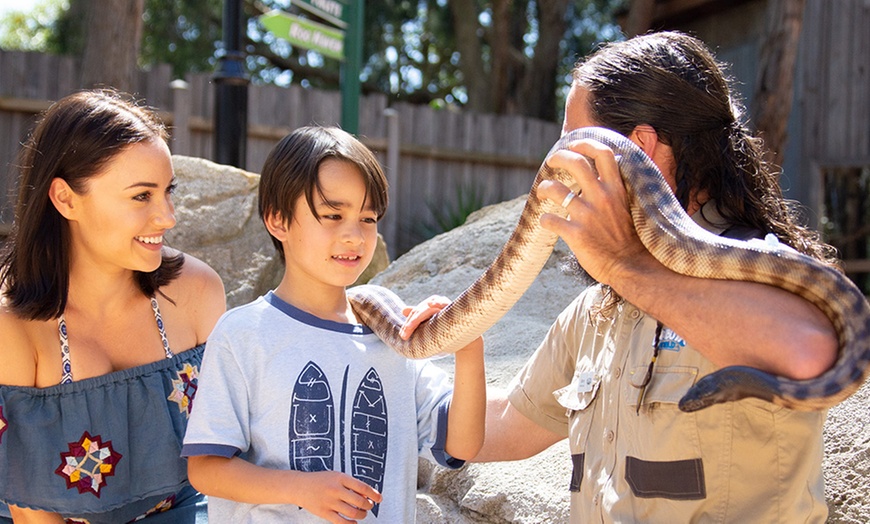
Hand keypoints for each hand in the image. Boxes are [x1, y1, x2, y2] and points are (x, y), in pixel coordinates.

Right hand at [296, 471, 382, 523]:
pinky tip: (353, 522)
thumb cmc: (321, 480)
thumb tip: (368, 496)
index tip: (379, 498)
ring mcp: (330, 502)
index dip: (374, 494)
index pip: (363, 487)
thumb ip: (351, 484)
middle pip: (360, 501)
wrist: (300, 486)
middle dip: (368, 506)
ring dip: (362, 515)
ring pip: (353, 512)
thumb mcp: (337, 476)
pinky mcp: (324, 513)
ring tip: (362, 513)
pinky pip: (341, 522)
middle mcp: (336, 490)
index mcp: (340, 478)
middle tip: (369, 506)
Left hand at [399, 295, 450, 339]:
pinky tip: (431, 304)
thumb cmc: (445, 330)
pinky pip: (444, 303)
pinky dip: (438, 303)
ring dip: (417, 318)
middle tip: (403, 336)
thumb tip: (403, 310)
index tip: (402, 335)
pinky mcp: (452, 306)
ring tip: (409, 326)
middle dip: (410, 324)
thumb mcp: (429, 325)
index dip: (408, 323)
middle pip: (419, 311)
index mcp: (430, 304)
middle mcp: (436, 301)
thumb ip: (418, 318)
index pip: (415, 312)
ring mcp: (444, 302)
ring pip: (427, 309)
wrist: (465, 338)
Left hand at [538, 138, 651, 286]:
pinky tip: (547, 222)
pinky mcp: (576, 234)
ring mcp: (587, 216)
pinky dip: (544, 220)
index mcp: (617, 189)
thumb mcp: (630, 206)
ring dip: (544, 188)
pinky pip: (549, 220)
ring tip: (543, 192)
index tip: (573, 144)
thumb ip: (619, 187)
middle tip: (551, 161)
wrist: (633, 267)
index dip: (585, 144)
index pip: (603, 153)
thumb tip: (612, 165)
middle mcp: (602, 197)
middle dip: (559, 158)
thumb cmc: (631, 238)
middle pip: (575, 163)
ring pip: (554, 190)